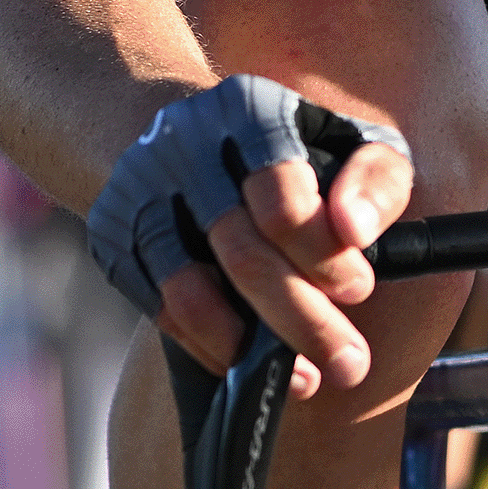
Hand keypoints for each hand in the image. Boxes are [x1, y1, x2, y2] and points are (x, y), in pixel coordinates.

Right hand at [87, 77, 416, 398]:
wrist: (185, 133)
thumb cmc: (290, 152)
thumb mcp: (351, 145)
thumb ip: (375, 181)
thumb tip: (355, 230)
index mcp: (248, 109)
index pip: (282, 201)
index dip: (326, 258)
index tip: (360, 290)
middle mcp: (183, 141)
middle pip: (240, 252)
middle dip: (303, 321)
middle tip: (350, 366)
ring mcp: (138, 188)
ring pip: (189, 291)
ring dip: (250, 349)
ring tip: (304, 378)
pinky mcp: (112, 232)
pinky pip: (157, 308)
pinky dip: (207, 347)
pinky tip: (248, 361)